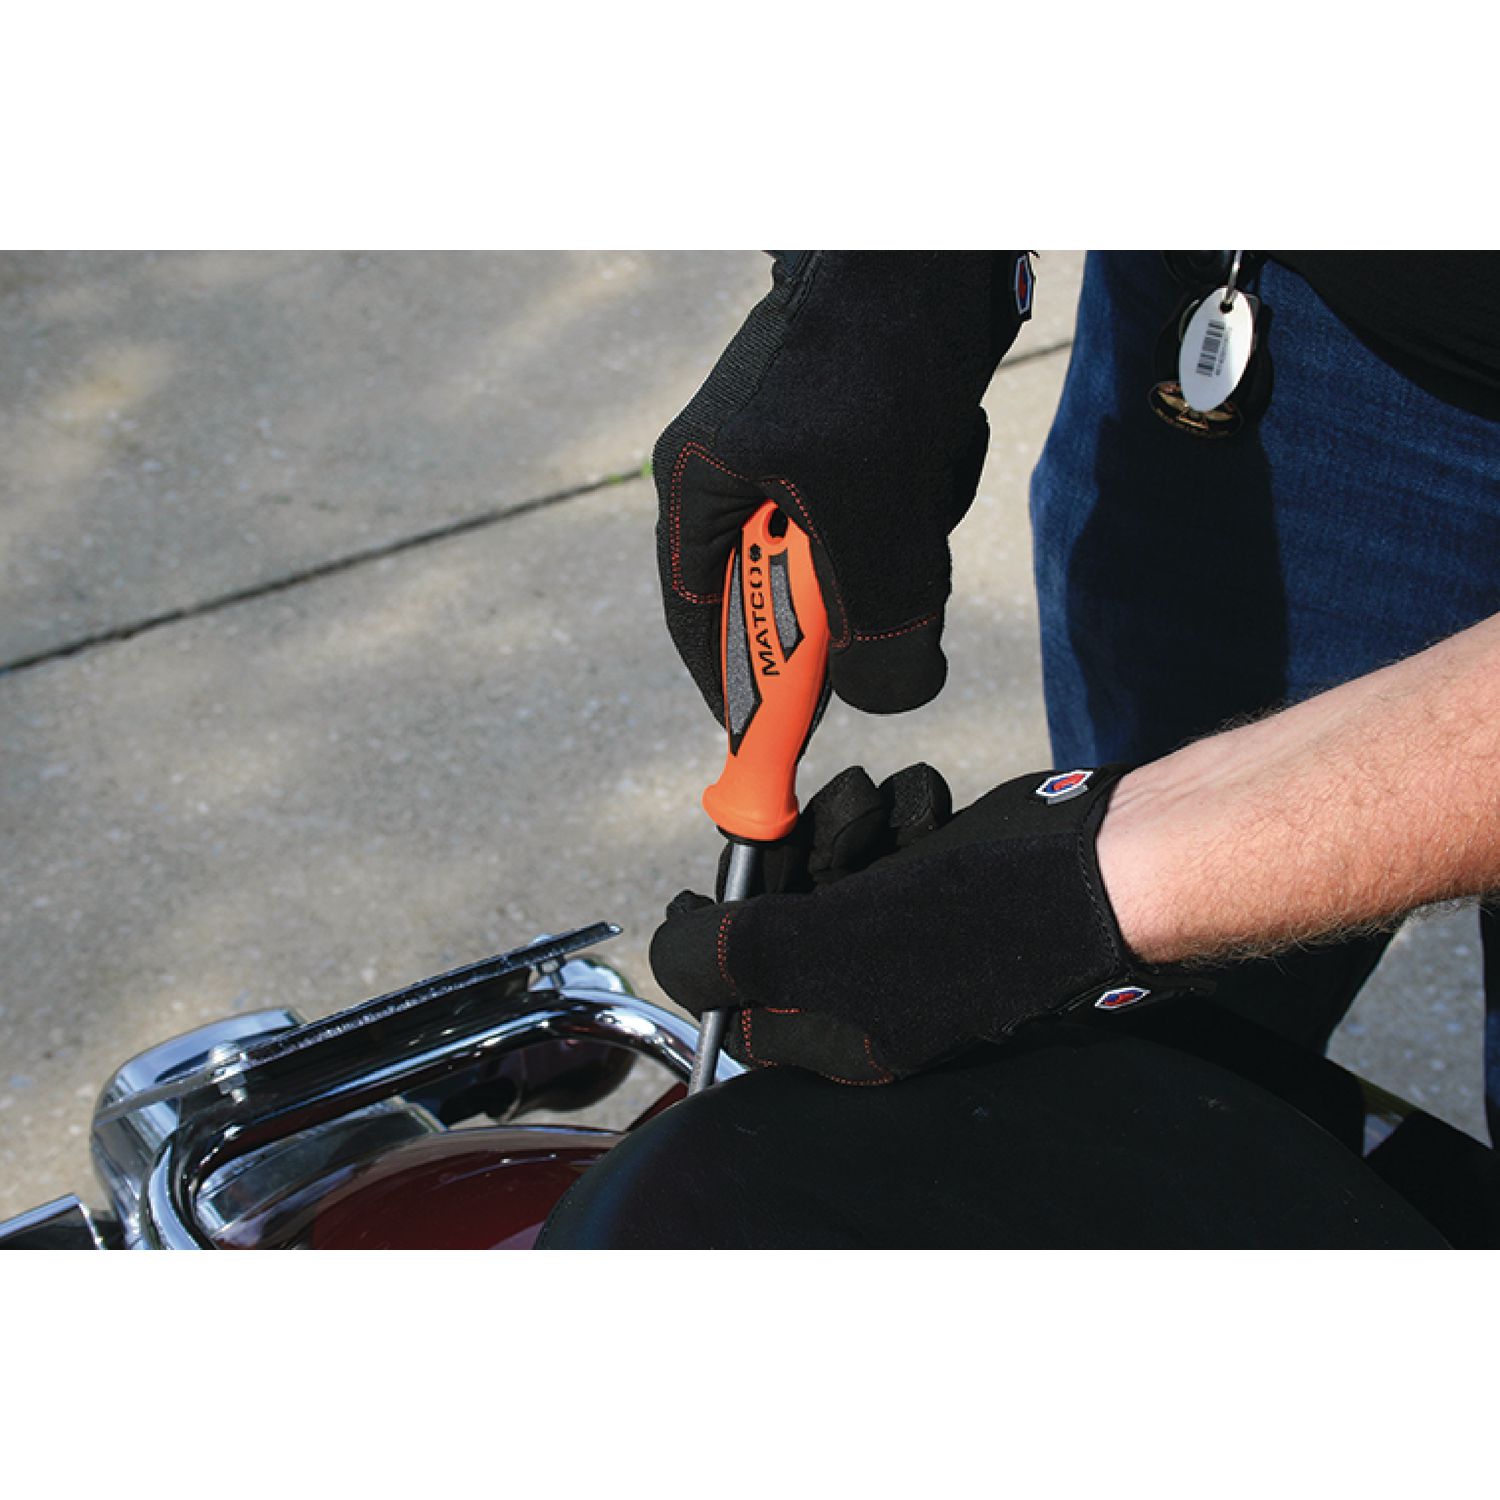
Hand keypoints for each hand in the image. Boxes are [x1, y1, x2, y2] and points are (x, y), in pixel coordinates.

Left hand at [650, 763, 1205, 1083]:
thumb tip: (665, 947)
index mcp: (838, 1036)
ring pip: (831, 872)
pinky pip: (888, 846)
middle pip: (780, 925)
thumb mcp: (820, 947)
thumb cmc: (968, 926)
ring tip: (881, 807)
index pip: (737, 1005)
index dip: (705, 944)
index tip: (694, 889)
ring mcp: (907, 939)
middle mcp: (869, 995)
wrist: (1098, 869)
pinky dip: (899, 816)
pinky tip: (927, 808)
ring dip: (844, 823)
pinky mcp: (941, 887)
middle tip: (810, 822)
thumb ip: (725, 955)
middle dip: (788, 860)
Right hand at [654, 252, 1031, 717]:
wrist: (931, 244)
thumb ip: (877, 623)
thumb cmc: (872, 359)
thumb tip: (895, 694)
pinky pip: (895, 518)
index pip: (702, 623)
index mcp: (701, 493)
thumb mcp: (871, 513)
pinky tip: (935, 444)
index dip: (738, 692)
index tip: (774, 745)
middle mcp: (739, 482)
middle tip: (891, 578)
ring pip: (857, 564)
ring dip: (903, 541)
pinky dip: (924, 502)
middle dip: (855, 595)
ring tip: (917, 475)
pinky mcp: (859, 447)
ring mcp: (800, 462)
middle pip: (792, 601)